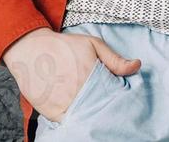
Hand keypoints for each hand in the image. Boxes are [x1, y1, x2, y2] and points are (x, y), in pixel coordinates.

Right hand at [3, 28, 141, 123]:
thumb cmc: (64, 46)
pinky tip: (82, 116)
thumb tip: (137, 65)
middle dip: (107, 110)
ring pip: (86, 118)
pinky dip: (77, 122)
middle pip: (101, 109)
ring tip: (97, 112)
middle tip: (111, 109)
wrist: (31, 49)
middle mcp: (78, 92)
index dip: (119, 99)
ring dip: (93, 117)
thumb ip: (115, 59)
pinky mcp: (52, 113)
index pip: (113, 96)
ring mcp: (64, 105)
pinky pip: (69, 124)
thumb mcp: (93, 45)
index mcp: (91, 76)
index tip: (122, 100)